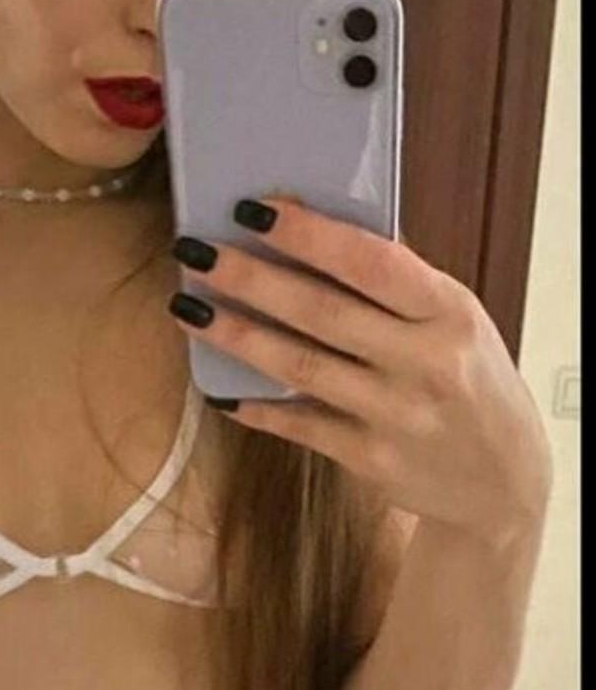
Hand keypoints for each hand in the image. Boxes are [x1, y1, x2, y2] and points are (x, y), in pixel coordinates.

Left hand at [170, 199, 552, 550]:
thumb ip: (397, 285)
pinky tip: (217, 386)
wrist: (502, 480)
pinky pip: (298, 424)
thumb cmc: (469, 381)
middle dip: (250, 277)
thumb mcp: (456, 321)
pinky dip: (254, 404)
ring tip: (187, 306)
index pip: (372, 262)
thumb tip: (315, 233)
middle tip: (194, 251)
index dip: (308, 235)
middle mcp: (423, 362)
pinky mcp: (368, 458)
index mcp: (449, 312)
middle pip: (322, 311)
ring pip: (300, 366)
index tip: (253, 210)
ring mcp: (394, 415)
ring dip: (237, 334)